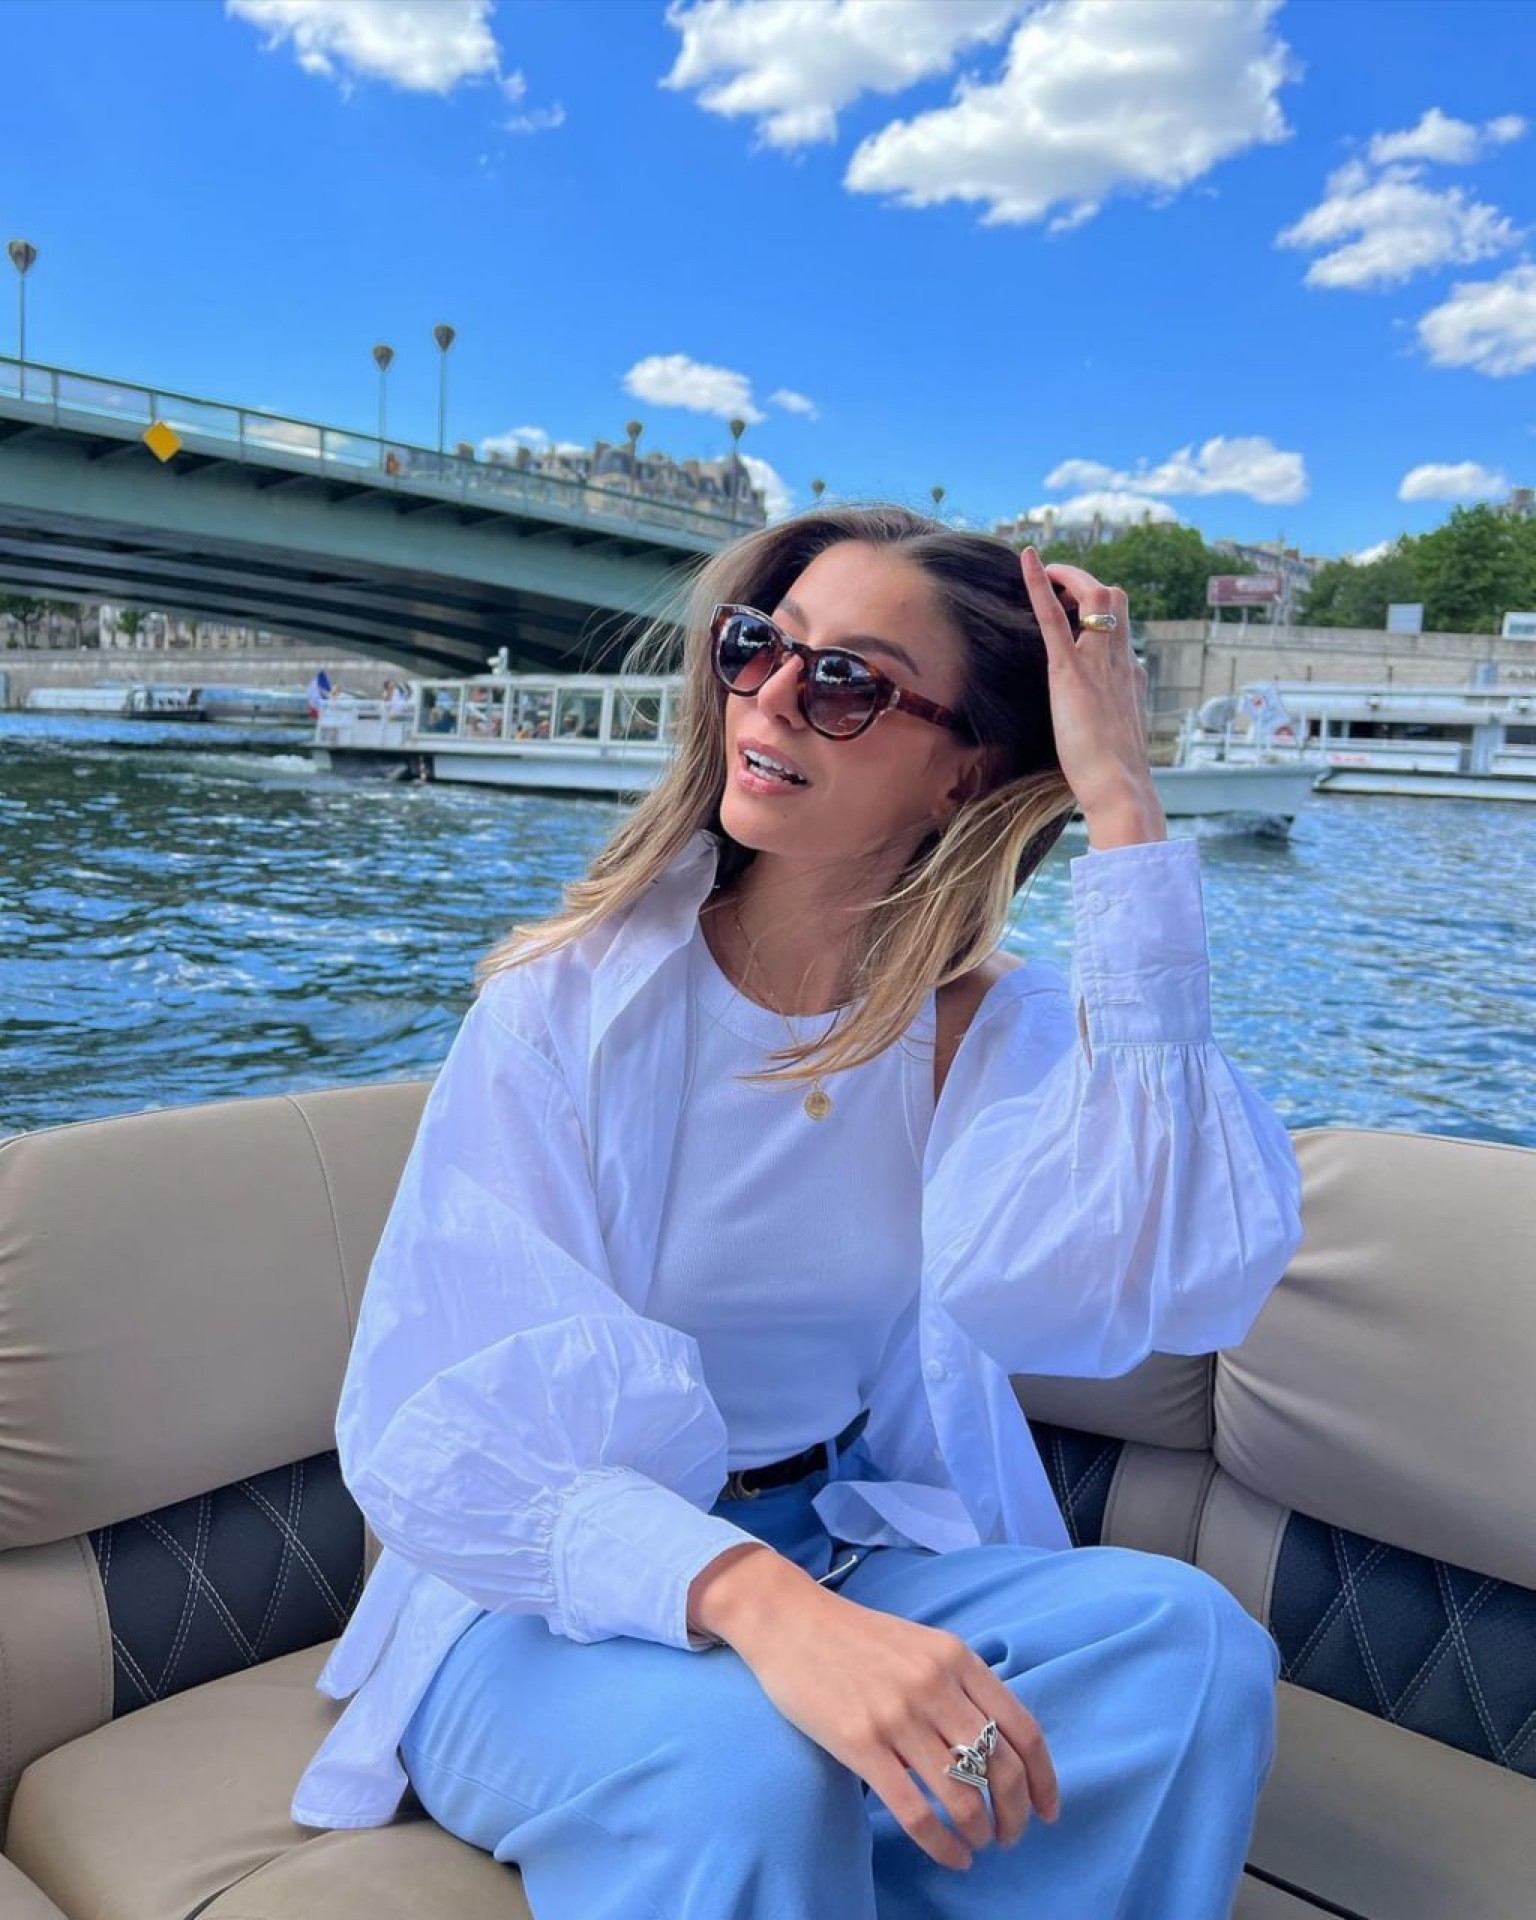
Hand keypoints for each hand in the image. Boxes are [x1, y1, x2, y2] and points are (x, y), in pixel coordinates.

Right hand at [693, 1551, 1058, 1870]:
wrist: (791, 1621)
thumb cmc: (859, 1638)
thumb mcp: (923, 1645)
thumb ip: (961, 1684)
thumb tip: (998, 1745)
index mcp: (957, 1658)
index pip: (1022, 1729)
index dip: (1043, 1780)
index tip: (1048, 1811)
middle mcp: (934, 1685)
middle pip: (999, 1768)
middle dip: (1015, 1814)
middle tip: (1011, 1836)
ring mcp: (897, 1715)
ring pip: (962, 1795)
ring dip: (980, 1832)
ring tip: (978, 1844)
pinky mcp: (860, 1743)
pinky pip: (914, 1810)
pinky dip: (942, 1845)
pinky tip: (950, 1854)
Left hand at [1020, 548, 1164, 846]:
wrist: (1120, 787)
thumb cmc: (1114, 776)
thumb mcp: (1117, 740)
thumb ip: (1109, 722)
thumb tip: (1098, 730)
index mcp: (1131, 676)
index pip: (1120, 630)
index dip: (1100, 617)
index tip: (1077, 615)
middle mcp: (1120, 660)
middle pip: (1115, 601)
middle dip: (1088, 585)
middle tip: (1061, 583)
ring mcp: (1099, 662)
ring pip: (1096, 597)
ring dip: (1071, 578)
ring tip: (1047, 571)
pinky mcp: (1071, 672)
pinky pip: (1054, 618)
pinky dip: (1040, 585)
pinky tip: (1027, 560)